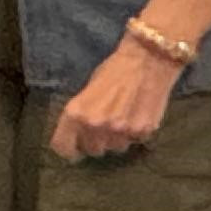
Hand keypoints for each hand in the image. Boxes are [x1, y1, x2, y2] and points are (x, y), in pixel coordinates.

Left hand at [51, 43, 176, 160]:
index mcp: (76, 114)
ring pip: (114, 148)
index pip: (63, 147)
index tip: (73, 148)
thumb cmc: (113, 70)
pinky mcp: (143, 131)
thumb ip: (81, 115)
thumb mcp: (87, 91)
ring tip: (121, 119)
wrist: (147, 60)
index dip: (68, 148)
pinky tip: (136, 116)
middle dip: (95, 142)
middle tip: (101, 129)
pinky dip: (134, 134)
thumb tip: (77, 136)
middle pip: (92, 150)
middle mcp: (96, 126)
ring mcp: (121, 131)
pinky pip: (134, 142)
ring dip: (116, 139)